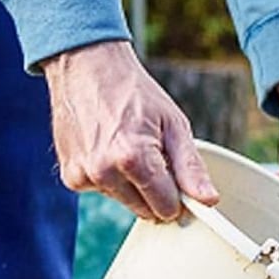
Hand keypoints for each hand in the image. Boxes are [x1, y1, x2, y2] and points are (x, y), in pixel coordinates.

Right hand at [43, 40, 219, 220]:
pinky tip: (108, 148)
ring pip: (125, 201)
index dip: (179, 198)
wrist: (86, 68)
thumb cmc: (134, 93)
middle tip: (156, 156)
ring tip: (130, 146)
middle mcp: (104, 172)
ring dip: (133, 185)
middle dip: (157, 191)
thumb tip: (208, 201)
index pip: (166, 207)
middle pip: (145, 209)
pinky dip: (110, 177)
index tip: (182, 183)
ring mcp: (82, 176)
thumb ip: (191, 168)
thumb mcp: (174, 124)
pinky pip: (102, 191)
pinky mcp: (70, 176)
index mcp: (133, 159)